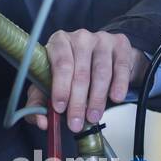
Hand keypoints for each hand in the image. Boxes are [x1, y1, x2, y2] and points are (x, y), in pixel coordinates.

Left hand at [25, 29, 143, 132]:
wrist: (102, 57)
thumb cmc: (73, 72)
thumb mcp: (50, 84)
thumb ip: (40, 103)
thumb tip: (42, 122)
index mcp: (59, 42)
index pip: (61, 64)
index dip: (60, 88)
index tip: (60, 108)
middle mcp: (80, 38)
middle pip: (80, 72)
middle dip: (78, 102)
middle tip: (76, 123)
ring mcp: (102, 40)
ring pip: (101, 71)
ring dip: (97, 98)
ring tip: (93, 117)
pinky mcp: (120, 45)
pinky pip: (121, 67)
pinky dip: (119, 85)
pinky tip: (115, 97)